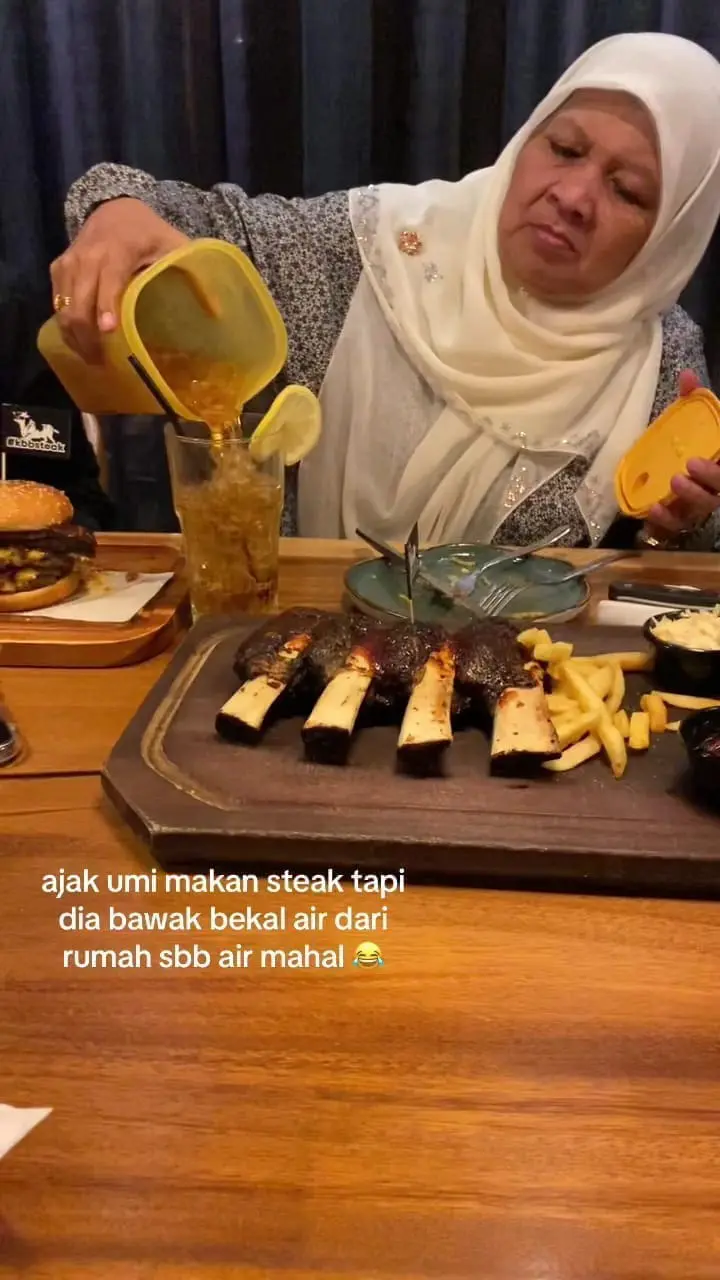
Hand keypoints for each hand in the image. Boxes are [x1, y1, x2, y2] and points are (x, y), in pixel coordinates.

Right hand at [50, 199, 188, 361]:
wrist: (114, 207)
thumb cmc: (148, 232)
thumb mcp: (175, 245)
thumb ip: (197, 275)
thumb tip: (218, 312)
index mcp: (117, 250)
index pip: (107, 281)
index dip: (105, 306)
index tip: (108, 331)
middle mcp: (88, 257)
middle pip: (78, 303)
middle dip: (86, 337)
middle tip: (101, 362)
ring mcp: (70, 263)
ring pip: (64, 307)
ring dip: (75, 336)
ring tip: (92, 358)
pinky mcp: (60, 269)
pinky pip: (57, 302)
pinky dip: (67, 324)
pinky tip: (82, 342)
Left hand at [642, 369, 719, 540]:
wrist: (666, 471)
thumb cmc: (688, 444)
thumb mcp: (692, 422)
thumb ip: (693, 400)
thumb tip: (686, 374)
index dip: (718, 467)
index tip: (705, 455)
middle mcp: (716, 484)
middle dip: (711, 477)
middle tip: (691, 464)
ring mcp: (699, 503)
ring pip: (703, 506)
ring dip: (691, 495)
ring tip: (674, 481)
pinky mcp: (679, 518)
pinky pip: (677, 525)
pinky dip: (667, 519)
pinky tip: (654, 509)